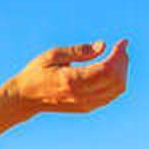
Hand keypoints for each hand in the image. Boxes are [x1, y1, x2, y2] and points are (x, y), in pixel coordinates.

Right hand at [4, 39, 129, 113]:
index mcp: (72, 80)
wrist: (26, 98)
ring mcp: (85, 104)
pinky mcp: (86, 107)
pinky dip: (117, 81)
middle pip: (116, 80)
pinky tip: (112, 69)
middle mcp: (81, 95)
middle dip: (123, 61)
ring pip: (116, 90)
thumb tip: (103, 45)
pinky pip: (110, 96)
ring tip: (118, 56)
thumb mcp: (53, 55)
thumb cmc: (37, 73)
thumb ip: (79, 51)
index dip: (119, 54)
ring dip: (122, 71)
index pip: (107, 69)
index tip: (122, 41)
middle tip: (120, 47)